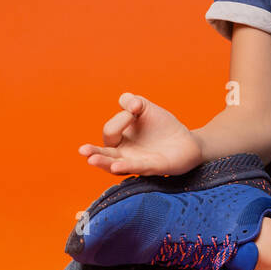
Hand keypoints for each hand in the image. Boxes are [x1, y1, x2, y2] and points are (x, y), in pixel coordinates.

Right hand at [77, 92, 202, 175]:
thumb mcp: (144, 108)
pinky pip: (140, 168)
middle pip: (105, 154)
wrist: (187, 140)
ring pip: (117, 165)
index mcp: (119, 141)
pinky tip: (117, 165)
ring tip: (92, 160)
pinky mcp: (155, 168)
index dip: (121, 117)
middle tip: (83, 150)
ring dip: (105, 163)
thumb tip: (132, 105)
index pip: (110, 130)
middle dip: (93, 153)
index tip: (136, 109)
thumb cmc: (161, 126)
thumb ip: (131, 101)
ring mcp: (139, 163)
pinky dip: (128, 166)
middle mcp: (124, 155)